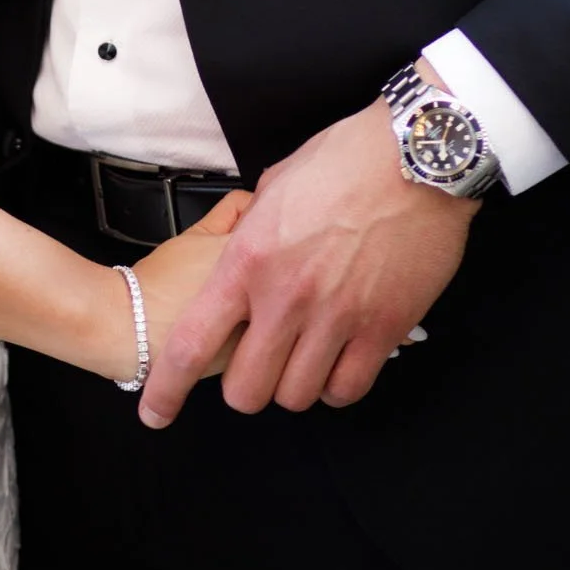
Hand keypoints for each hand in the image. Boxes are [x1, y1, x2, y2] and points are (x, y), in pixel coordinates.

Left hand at [137, 102, 476, 427]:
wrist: (413, 157)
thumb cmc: (345, 158)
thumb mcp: (277, 184)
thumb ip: (252, 225)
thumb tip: (244, 241)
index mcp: (247, 259)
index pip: (193, 343)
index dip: (168, 389)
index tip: (155, 412)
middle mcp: (285, 297)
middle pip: (246, 390)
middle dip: (246, 387)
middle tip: (257, 367)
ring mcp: (335, 317)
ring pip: (296, 396)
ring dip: (293, 384)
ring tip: (302, 356)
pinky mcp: (382, 329)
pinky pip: (347, 388)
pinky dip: (337, 384)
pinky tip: (337, 361)